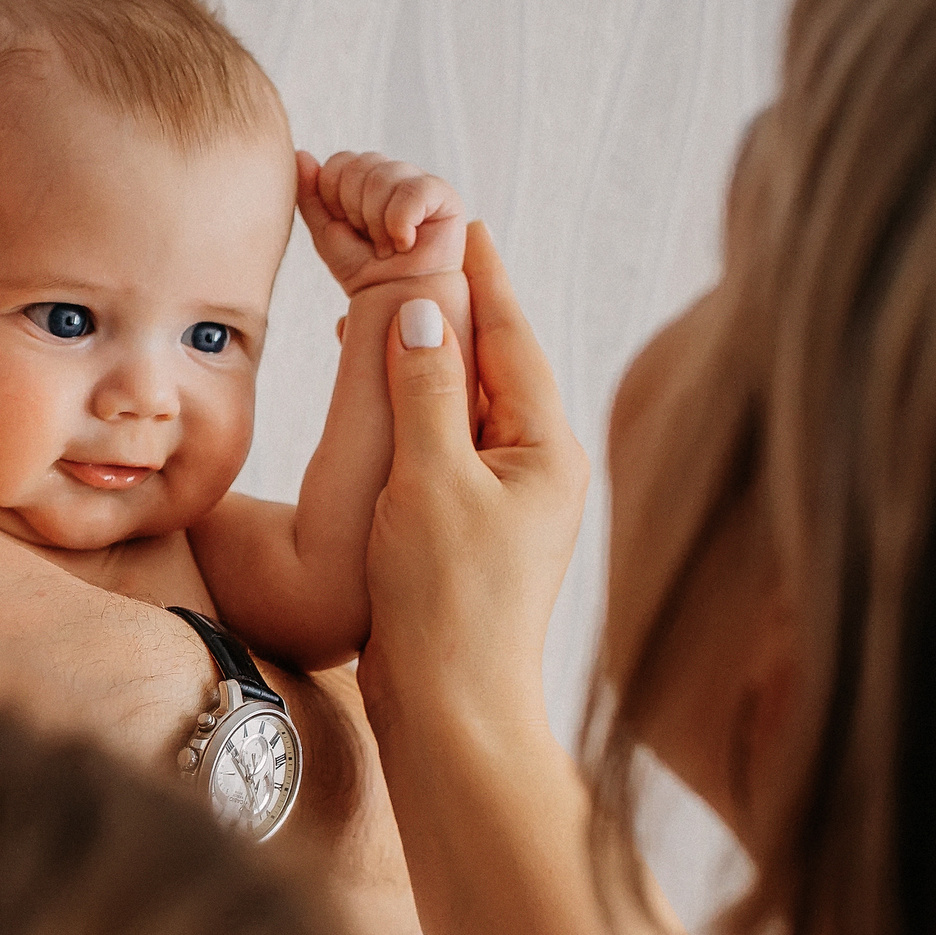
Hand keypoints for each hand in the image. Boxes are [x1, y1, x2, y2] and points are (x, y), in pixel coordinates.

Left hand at [297, 149, 469, 294]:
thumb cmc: (365, 269)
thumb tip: (302, 155)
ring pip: (382, 177)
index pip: (340, 162)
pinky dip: (400, 224)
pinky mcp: (443, 195)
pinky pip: (412, 191)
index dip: (334, 196)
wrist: (395, 299)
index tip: (347, 227)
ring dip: (377, 223)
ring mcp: (418, 182)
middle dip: (355, 212)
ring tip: (388, 246)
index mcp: (365, 179)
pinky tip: (406, 243)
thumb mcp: (326, 233)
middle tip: (370, 240)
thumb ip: (310, 195)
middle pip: (358, 166)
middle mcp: (392, 174)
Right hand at [358, 222, 587, 746]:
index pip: (511, 334)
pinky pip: (449, 444)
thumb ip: (428, 391)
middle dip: (453, 304)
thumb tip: (428, 306)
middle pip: (494, 362)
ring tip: (389, 304)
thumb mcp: (431, 483)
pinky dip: (418, 406)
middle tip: (416, 243)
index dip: (480, 273)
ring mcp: (512, 501)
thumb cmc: (448, 609)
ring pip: (469, 403)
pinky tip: (388, 391)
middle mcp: (542, 467)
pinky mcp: (477, 531)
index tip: (457, 219)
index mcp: (547, 447)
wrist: (453, 716)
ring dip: (429, 354)